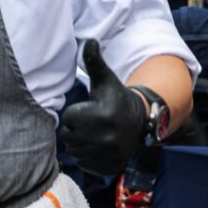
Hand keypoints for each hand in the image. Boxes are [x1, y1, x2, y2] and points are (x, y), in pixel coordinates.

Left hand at [59, 40, 146, 176]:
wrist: (138, 121)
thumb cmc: (114, 97)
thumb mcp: (104, 79)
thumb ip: (94, 61)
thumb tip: (89, 40)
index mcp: (102, 115)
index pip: (69, 118)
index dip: (77, 112)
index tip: (91, 109)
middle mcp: (107, 138)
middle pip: (69, 137)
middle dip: (77, 128)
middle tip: (93, 122)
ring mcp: (109, 155)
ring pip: (75, 151)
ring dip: (81, 143)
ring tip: (96, 133)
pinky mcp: (110, 168)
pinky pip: (84, 165)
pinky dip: (88, 157)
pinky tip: (100, 146)